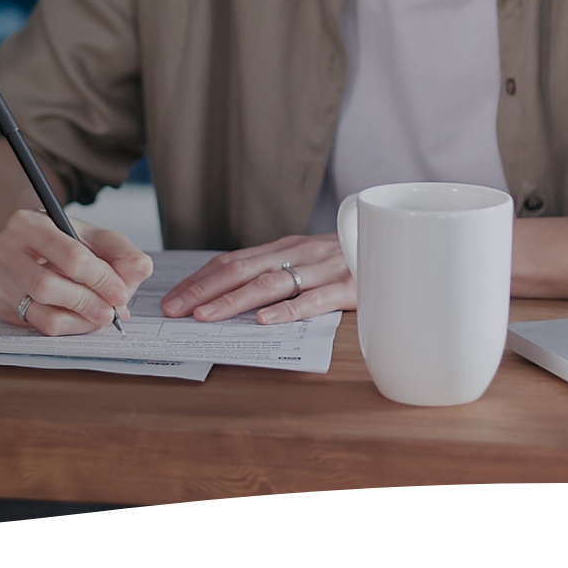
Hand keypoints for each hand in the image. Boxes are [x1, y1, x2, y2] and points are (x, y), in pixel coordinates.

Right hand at [0, 208, 152, 335]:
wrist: (28, 245)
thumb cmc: (62, 240)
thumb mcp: (92, 237)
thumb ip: (121, 251)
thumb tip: (141, 268)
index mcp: (27, 223)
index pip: (69, 255)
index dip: (101, 278)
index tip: (121, 292)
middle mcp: (2, 249)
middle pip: (48, 287)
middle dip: (87, 303)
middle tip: (112, 313)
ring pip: (40, 313)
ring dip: (79, 321)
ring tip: (99, 317)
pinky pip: (36, 326)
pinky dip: (65, 327)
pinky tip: (79, 318)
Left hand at [162, 234, 353, 324]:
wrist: (395, 246)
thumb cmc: (341, 261)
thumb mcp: (302, 261)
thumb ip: (271, 273)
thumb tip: (223, 296)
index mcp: (281, 249)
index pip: (230, 262)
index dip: (198, 281)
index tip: (171, 300)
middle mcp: (296, 254)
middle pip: (240, 271)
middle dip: (203, 291)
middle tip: (175, 310)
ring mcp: (321, 269)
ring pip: (270, 284)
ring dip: (234, 301)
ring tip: (206, 316)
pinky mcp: (349, 287)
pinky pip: (315, 299)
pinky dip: (288, 310)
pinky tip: (266, 321)